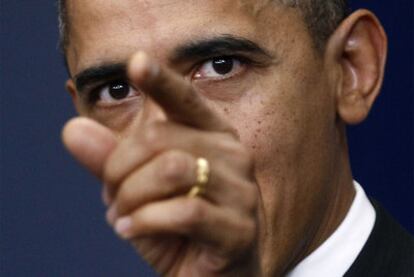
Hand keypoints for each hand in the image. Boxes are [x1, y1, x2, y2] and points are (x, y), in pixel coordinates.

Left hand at [63, 52, 259, 275]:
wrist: (210, 275)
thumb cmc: (174, 225)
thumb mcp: (136, 189)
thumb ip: (110, 160)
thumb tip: (72, 130)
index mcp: (212, 136)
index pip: (186, 100)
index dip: (162, 81)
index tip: (137, 62)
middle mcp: (233, 156)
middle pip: (161, 139)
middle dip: (118, 168)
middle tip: (110, 195)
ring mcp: (241, 193)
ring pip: (172, 171)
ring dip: (131, 195)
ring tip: (122, 215)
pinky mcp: (238, 230)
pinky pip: (185, 212)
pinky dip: (145, 221)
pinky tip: (131, 230)